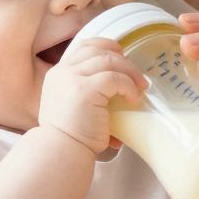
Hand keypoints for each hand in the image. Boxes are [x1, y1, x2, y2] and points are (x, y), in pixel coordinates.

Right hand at [36, 37, 146, 154]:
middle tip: (137, 76)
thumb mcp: (73, 106)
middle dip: (122, 60)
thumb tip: (119, 90)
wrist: (61, 152)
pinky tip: (133, 99)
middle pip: (99, 50)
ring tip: (140, 87)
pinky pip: (115, 78)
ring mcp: (72, 79)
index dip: (106, 46)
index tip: (122, 55)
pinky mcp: (85, 90)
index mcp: (58, 74)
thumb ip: (87, 92)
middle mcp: (63, 72)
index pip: (84, 47)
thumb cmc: (71, 138)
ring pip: (109, 61)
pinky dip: (128, 86)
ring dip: (130, 72)